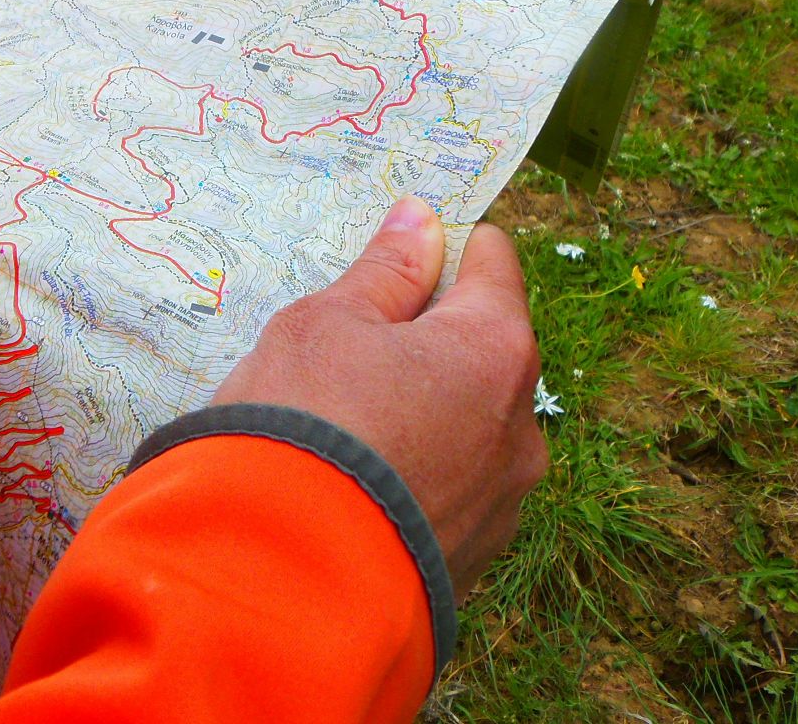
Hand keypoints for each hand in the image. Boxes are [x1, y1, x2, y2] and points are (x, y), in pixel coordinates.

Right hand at [212, 197, 547, 596]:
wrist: (278, 578)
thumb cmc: (301, 424)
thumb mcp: (327, 324)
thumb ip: (384, 271)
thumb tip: (421, 218)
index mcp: (495, 349)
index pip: (492, 264)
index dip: (440, 252)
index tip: (392, 262)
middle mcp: (520, 425)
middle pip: (482, 352)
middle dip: (425, 344)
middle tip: (344, 355)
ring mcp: (502, 501)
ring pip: (468, 429)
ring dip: (422, 417)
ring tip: (343, 435)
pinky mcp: (474, 560)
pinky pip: (450, 495)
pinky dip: (413, 481)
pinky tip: (353, 491)